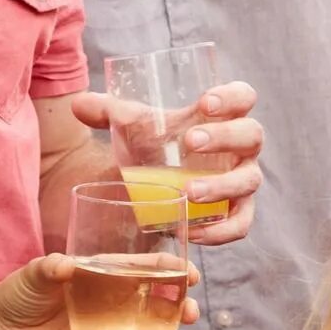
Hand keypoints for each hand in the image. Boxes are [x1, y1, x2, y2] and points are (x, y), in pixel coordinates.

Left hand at [0, 254, 193, 329]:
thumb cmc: (19, 292)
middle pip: (159, 302)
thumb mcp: (35, 273)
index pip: (146, 267)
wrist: (0, 329)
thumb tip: (64, 265)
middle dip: (181, 308)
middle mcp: (117, 300)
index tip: (191, 275)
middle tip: (190, 314)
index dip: (172, 269)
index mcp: (107, 273)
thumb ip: (50, 268)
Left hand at [71, 81, 265, 246]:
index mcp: (224, 115)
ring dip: (222, 185)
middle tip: (190, 142)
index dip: (232, 97)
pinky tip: (194, 232)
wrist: (158, 182)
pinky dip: (222, 231)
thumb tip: (79, 105)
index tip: (204, 103)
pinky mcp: (236, 214)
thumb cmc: (154, 144)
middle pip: (251, 135)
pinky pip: (240, 225)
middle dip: (224, 137)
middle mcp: (241, 147)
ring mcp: (242, 180)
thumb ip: (107, 113)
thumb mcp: (132, 127)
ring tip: (189, 192)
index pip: (244, 97)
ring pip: (248, 181)